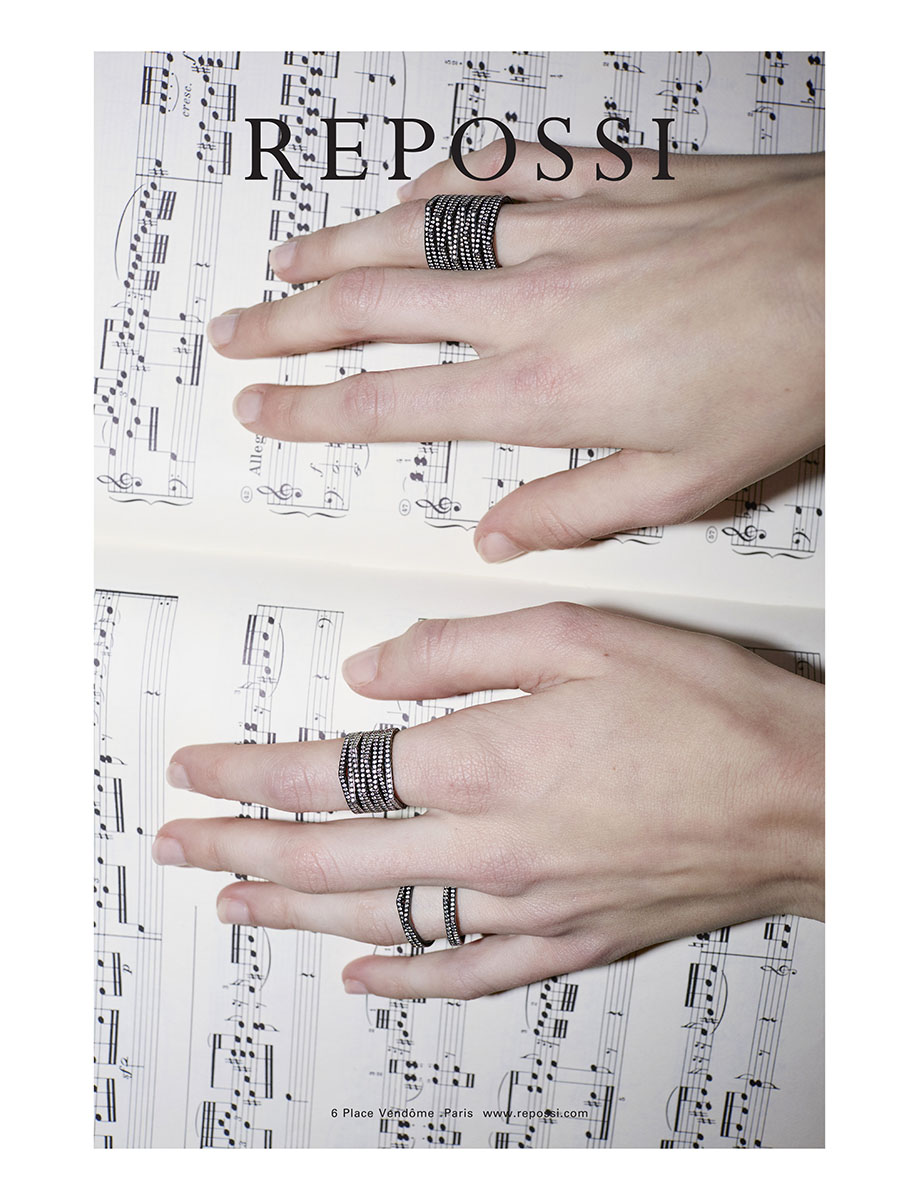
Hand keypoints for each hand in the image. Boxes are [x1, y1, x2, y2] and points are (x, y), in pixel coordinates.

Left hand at [154, 603, 823, 998]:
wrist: (805, 799)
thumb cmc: (709, 712)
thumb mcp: (583, 634)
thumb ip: (462, 651)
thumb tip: (373, 667)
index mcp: (488, 759)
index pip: (331, 772)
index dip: (252, 774)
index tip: (201, 769)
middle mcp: (492, 844)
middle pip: (333, 855)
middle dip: (242, 848)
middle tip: (182, 843)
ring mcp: (526, 904)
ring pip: (379, 918)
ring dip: (295, 910)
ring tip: (235, 902)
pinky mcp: (567, 939)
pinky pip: (464, 972)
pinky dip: (404, 978)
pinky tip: (362, 976)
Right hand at [208, 142, 823, 561]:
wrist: (857, 272)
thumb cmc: (787, 375)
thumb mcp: (686, 484)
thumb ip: (577, 512)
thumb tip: (498, 540)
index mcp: (549, 390)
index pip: (395, 402)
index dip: (313, 408)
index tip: (261, 406)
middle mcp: (537, 304)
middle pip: (378, 311)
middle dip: (292, 325)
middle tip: (237, 332)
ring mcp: (563, 233)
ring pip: (418, 234)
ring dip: (341, 251)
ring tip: (285, 265)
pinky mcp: (601, 184)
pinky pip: (494, 174)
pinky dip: (435, 186)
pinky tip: (404, 198)